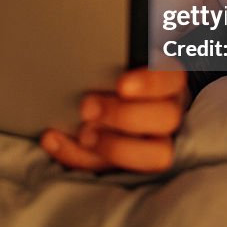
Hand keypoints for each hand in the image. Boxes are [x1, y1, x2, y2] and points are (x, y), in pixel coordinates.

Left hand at [39, 67, 186, 172]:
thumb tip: (94, 56)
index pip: (172, 79)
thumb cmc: (110, 73)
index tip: (121, 85)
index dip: (150, 83)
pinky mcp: (129, 164)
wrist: (101, 91)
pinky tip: (53, 141)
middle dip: (124, 115)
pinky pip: (113, 171)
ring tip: (83, 134)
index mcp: (169, 81)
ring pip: (156, 155)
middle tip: (88, 107)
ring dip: (114, 146)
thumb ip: (109, 63)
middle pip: (166, 118)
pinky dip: (78, 156)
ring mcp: (156, 143)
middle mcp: (168, 113)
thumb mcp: (114, 63)